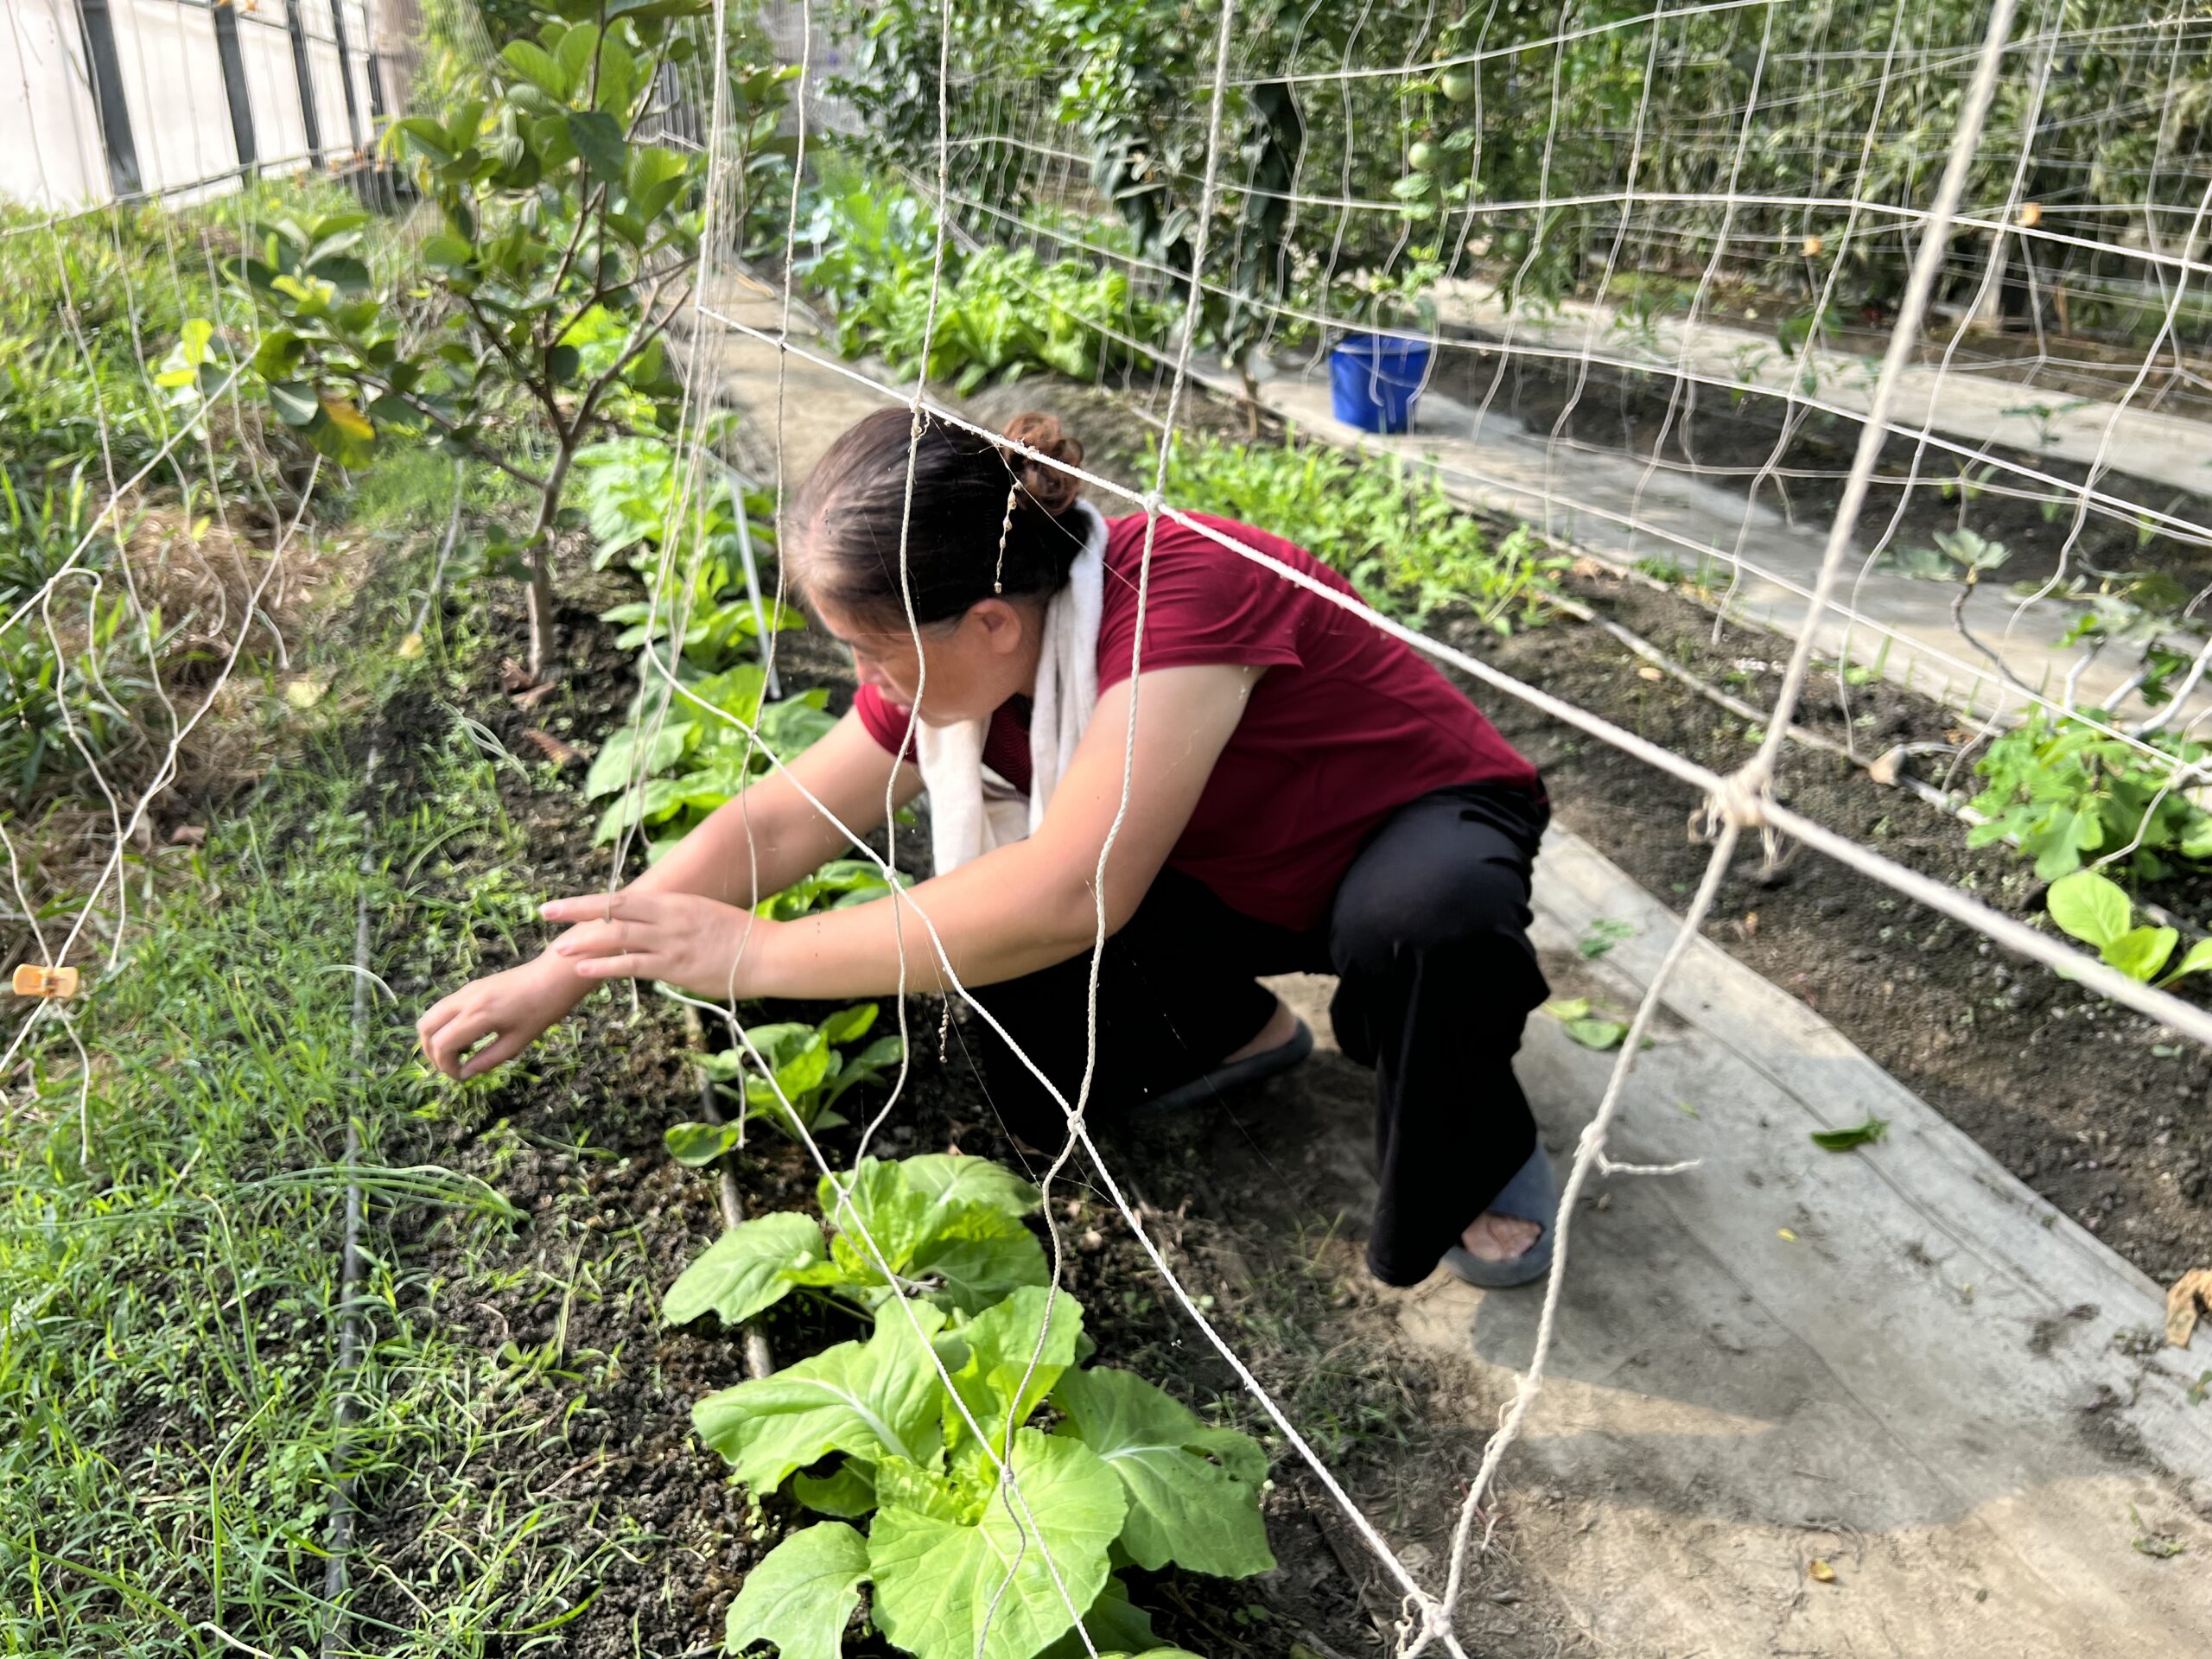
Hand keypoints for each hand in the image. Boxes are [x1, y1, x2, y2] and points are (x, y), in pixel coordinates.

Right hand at [417, 953, 587, 1080]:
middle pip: (425, 1027)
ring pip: (431, 1015)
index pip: (442, 1045)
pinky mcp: (470, 987)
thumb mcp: (518, 1041)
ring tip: (460, 1053)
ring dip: (436, 1037)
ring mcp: (466, 990)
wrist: (554, 976)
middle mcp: (466, 1000)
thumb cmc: (543, 1010)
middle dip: (431, 1052)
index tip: (461, 1076)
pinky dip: (444, 1025)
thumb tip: (465, 1074)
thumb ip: (488, 1060)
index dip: (446, 1067)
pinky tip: (468, 1037)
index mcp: (479, 1015)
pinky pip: (444, 1008)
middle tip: (452, 1066)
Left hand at [539, 888, 773, 999]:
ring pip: (618, 938)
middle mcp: (668, 918)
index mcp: (674, 903)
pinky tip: (584, 969)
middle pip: (613, 912)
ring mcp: (670, 943)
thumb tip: (654, 922)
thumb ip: (676, 918)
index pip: (623, 898)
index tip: (562, 903)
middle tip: (546, 912)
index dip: (589, 900)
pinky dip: (605, 966)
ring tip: (558, 948)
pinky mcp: (675, 967)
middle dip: (576, 912)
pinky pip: (633, 965)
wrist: (766, 953)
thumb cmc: (739, 936)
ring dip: (585, 942)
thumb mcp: (704, 915)